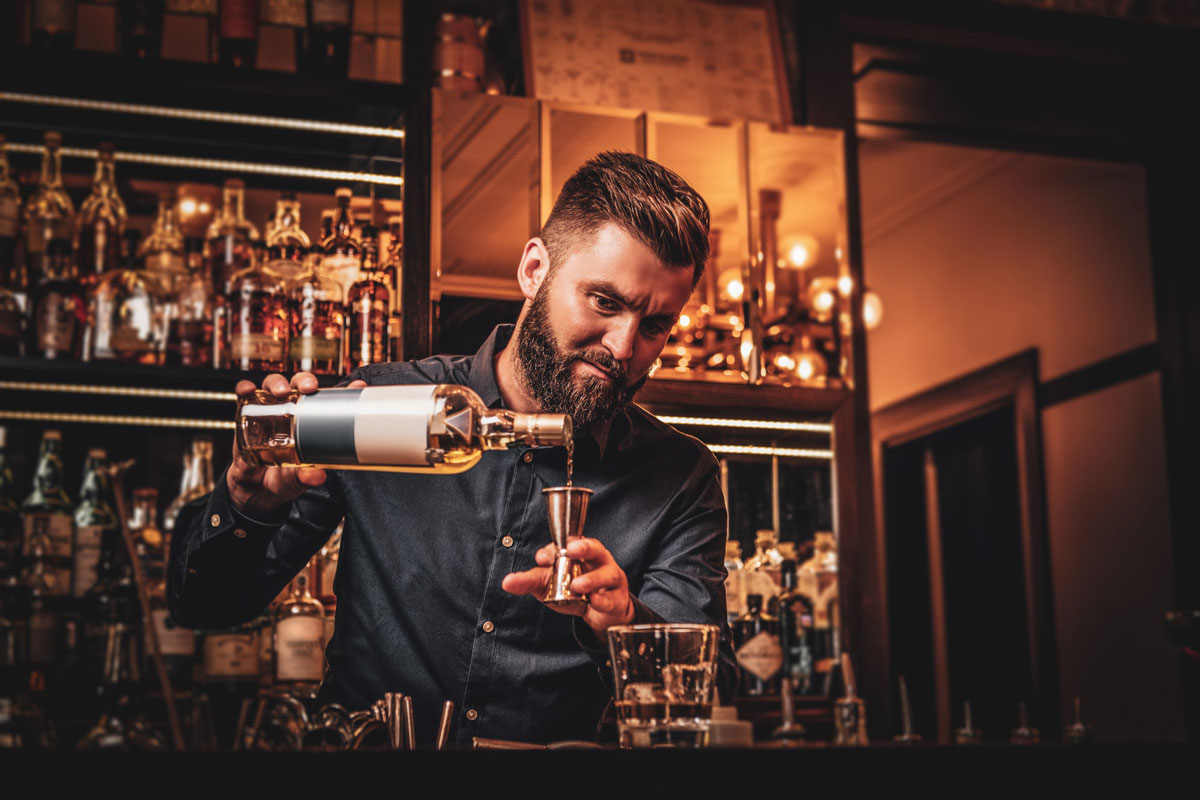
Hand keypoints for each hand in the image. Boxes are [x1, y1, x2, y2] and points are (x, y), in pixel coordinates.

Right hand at [227, 372, 366, 518]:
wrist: (254, 489)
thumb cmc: (283, 478)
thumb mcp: (296, 479)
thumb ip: (306, 477)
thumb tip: (319, 476)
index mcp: (310, 422)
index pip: (327, 401)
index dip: (342, 390)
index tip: (356, 386)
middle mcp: (291, 410)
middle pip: (299, 385)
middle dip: (305, 381)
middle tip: (309, 388)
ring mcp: (269, 410)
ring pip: (274, 384)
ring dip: (278, 383)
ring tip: (281, 392)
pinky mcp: (247, 413)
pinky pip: (245, 395)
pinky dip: (245, 388)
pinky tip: (248, 390)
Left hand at [501, 537, 635, 635]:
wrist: (600, 613)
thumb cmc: (576, 591)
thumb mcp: (549, 585)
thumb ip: (529, 581)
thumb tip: (506, 582)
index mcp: (581, 552)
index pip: (571, 542)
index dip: (557, 547)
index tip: (543, 558)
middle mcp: (598, 561)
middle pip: (595, 548)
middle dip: (584, 547)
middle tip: (571, 550)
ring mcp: (610, 580)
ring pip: (607, 574)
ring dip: (591, 579)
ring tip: (577, 585)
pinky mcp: (617, 600)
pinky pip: (612, 598)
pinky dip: (602, 600)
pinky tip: (594, 602)